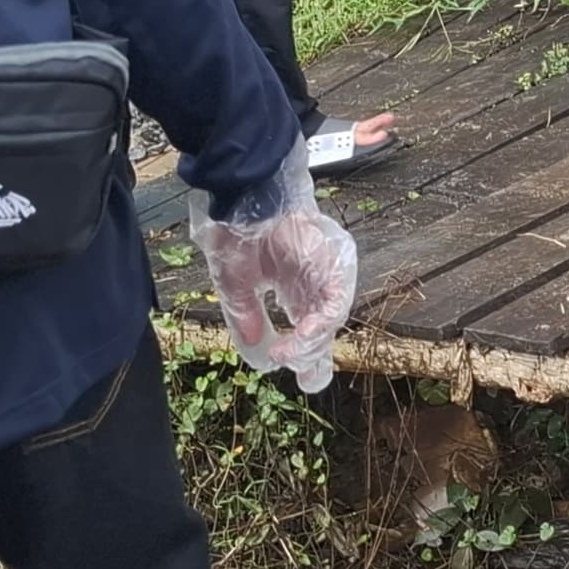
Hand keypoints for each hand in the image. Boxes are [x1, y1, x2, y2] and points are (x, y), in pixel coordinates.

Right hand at [191, 137, 363, 380]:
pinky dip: (320, 323)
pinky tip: (300, 336)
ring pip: (330, 315)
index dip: (299, 347)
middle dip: (314, 353)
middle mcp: (313, 276)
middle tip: (308, 377)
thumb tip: (258, 352)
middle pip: (321, 323)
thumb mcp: (235, 282)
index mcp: (292, 279)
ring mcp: (325, 267)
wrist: (243, 191)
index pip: (304, 319)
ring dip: (314, 341)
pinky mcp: (333, 260)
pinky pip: (334, 300)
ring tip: (293, 356)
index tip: (286, 363)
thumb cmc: (236, 227)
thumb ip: (245, 316)